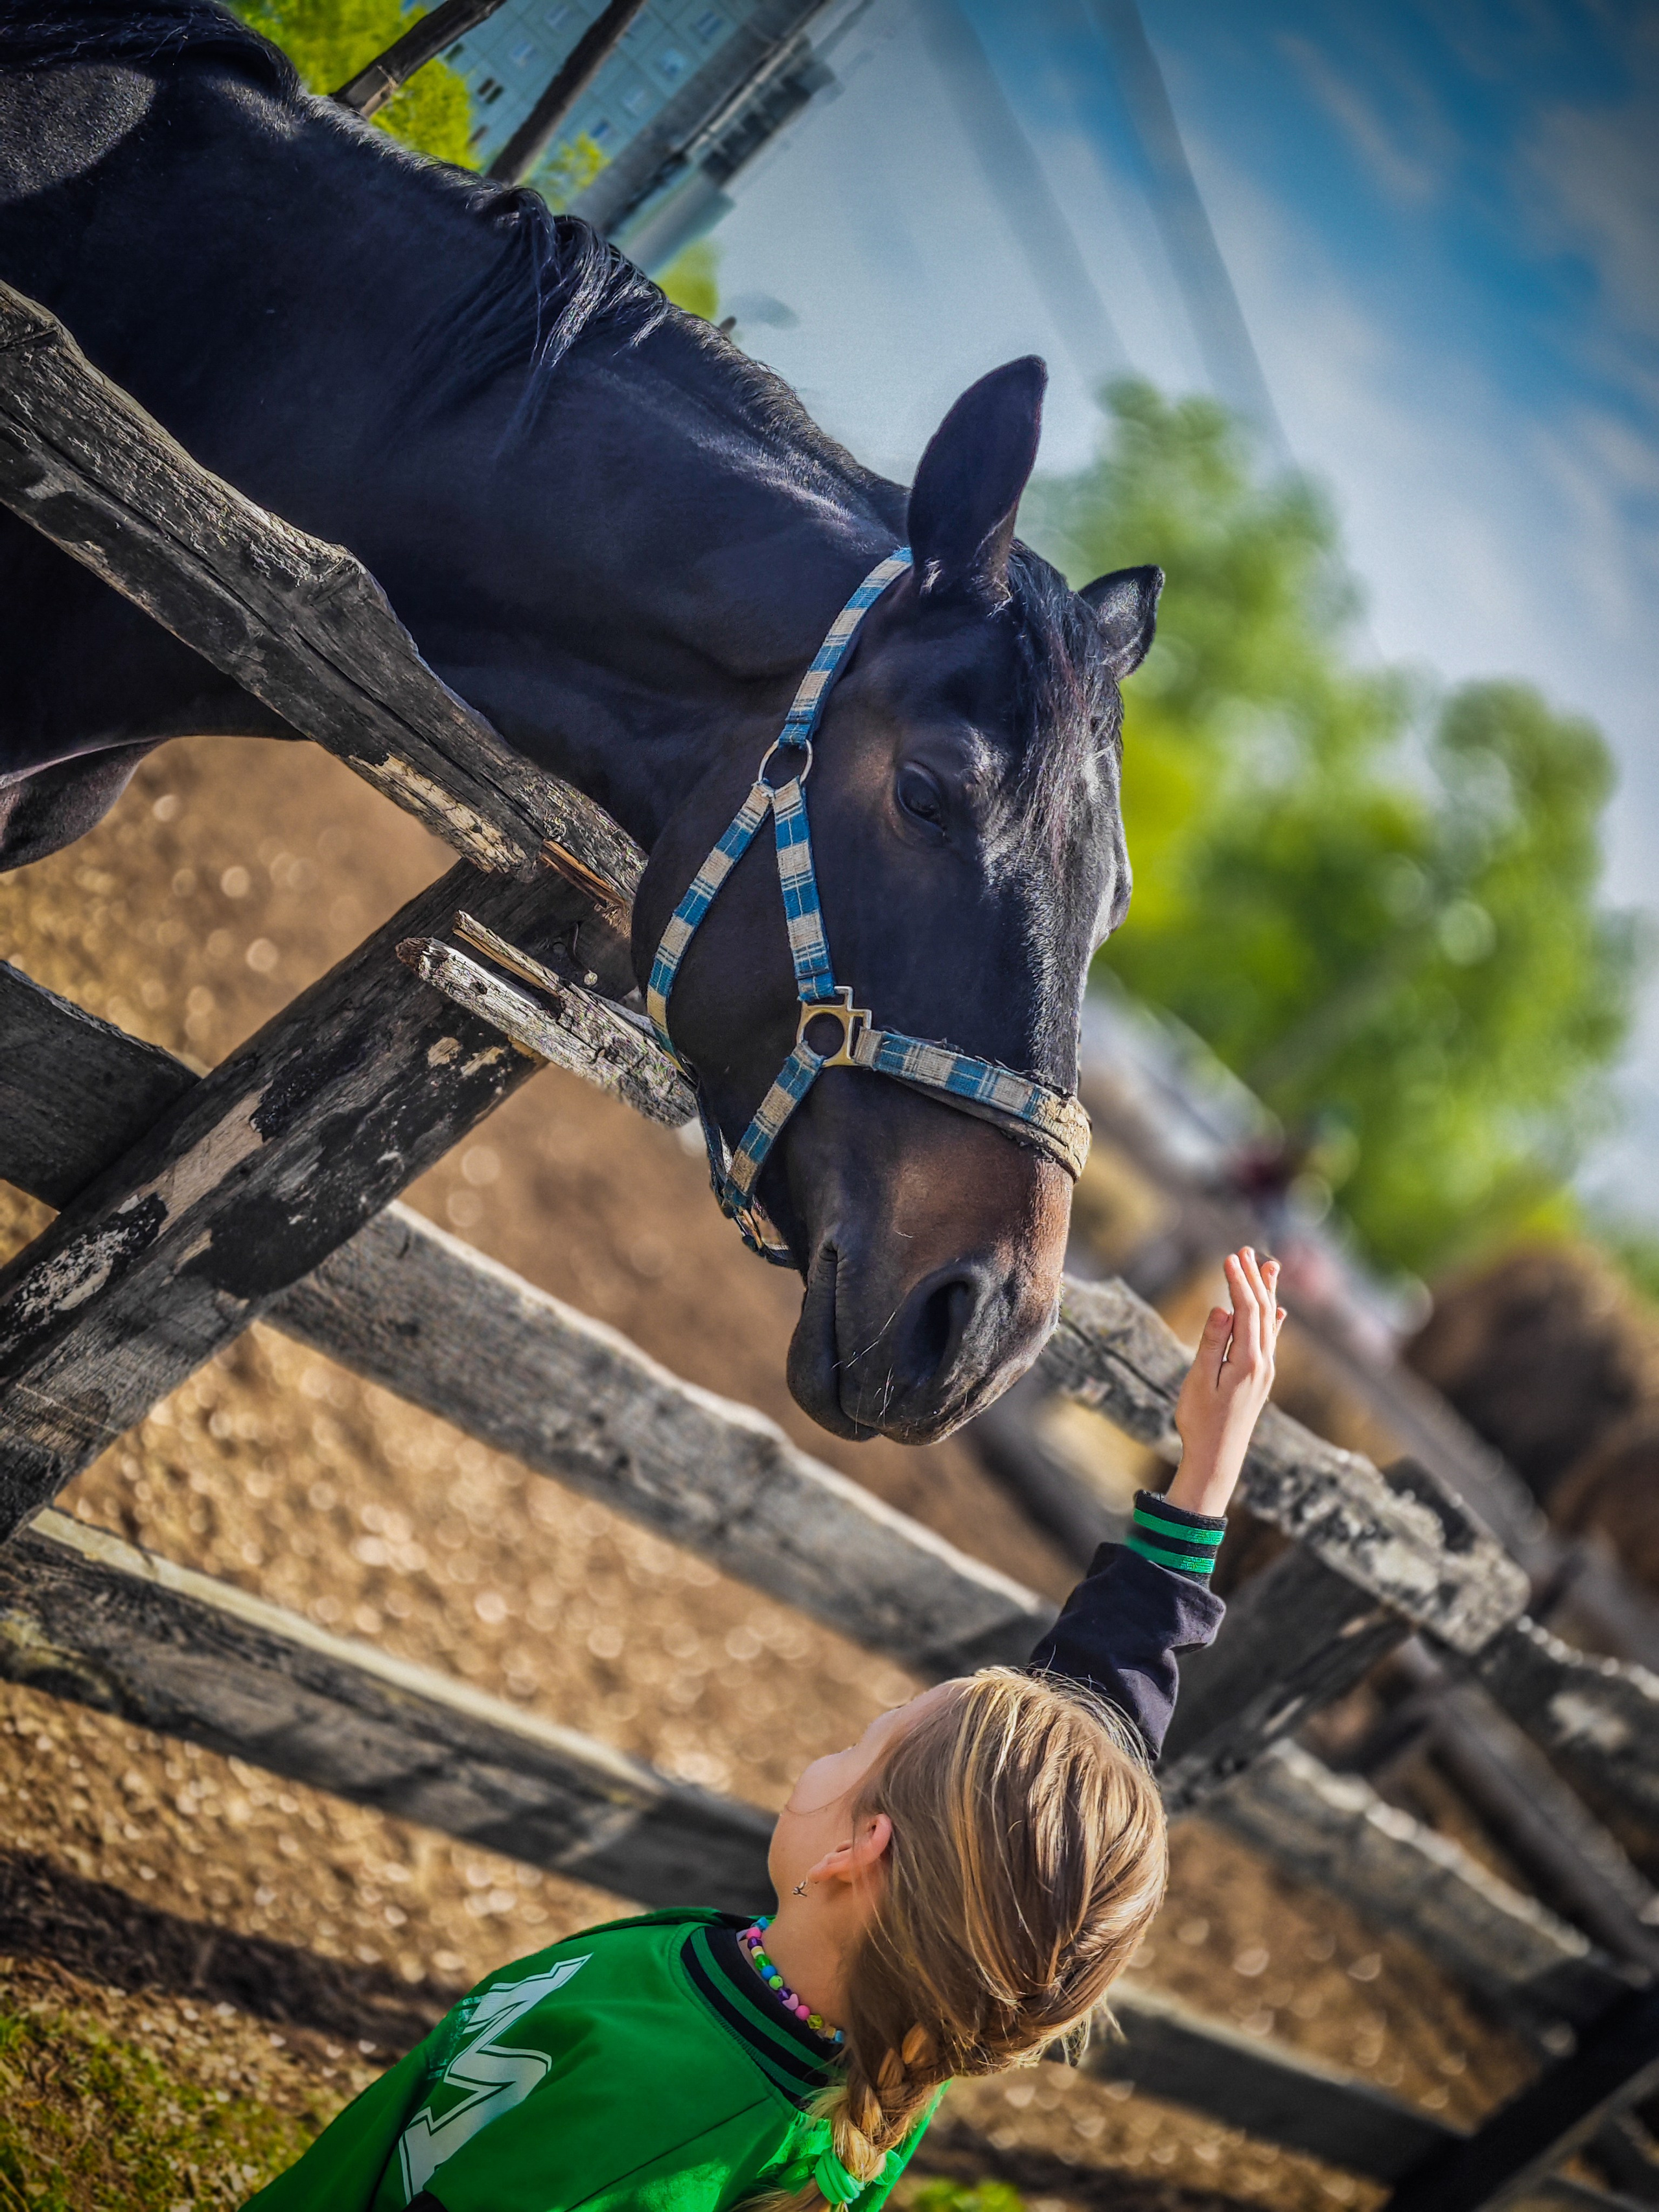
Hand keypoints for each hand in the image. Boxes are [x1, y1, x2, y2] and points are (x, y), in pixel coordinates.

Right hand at [1166, 1249, 1283, 1519]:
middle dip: (1253, 1278)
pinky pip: (1271, 1338)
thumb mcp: (1199, 1382)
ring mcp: (1265, 1371)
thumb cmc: (1201, 1422)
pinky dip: (1273, 1318)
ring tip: (1268, 1265)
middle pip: (1263, 1311)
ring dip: (1267, 1292)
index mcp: (1247, 1362)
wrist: (1218, 1459)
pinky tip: (1279, 1309)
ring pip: (1270, 1322)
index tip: (1229, 1256)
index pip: (1246, 1310)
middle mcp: (1263, 1363)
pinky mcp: (1260, 1378)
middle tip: (1245, 1249)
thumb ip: (1211, 1344)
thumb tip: (1220, 1308)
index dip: (1238, 1281)